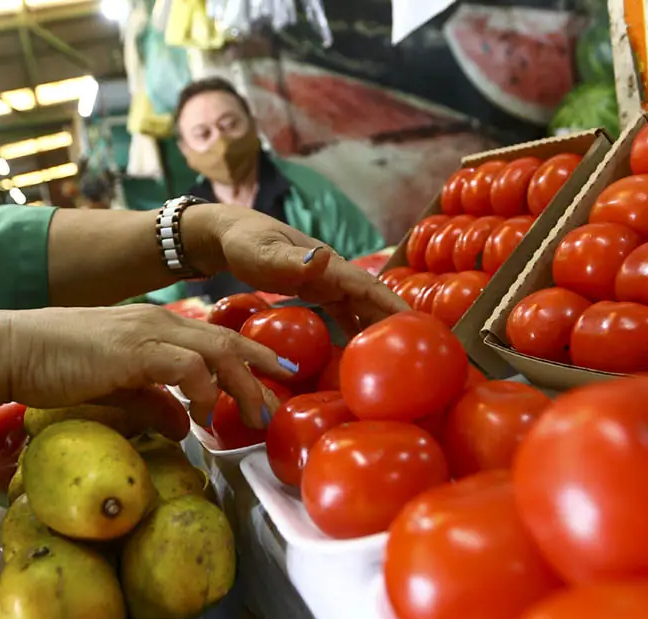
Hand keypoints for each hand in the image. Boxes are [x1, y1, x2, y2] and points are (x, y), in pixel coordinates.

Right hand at [0, 305, 294, 437]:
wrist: (11, 348)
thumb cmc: (57, 366)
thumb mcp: (115, 388)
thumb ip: (152, 402)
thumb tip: (184, 427)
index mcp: (157, 327)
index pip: (217, 338)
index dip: (252, 356)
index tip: (277, 378)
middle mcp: (160, 322)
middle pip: (227, 341)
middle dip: (261, 368)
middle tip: (283, 396)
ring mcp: (147, 332)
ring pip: (215, 350)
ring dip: (242, 383)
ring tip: (255, 414)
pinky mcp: (133, 350)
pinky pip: (185, 364)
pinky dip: (204, 387)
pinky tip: (207, 413)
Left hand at [186, 205, 408, 335]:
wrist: (228, 235)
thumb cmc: (244, 242)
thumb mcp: (263, 253)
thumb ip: (290, 259)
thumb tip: (323, 257)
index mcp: (328, 264)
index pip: (369, 287)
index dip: (393, 306)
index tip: (417, 326)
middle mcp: (333, 272)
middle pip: (372, 299)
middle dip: (396, 320)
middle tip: (419, 349)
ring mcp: (326, 281)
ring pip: (361, 306)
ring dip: (379, 326)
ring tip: (398, 355)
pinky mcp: (316, 291)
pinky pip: (343, 313)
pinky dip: (355, 329)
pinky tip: (360, 351)